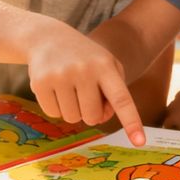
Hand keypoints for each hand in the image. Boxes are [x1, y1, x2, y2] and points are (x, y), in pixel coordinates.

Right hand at [27, 33, 145, 146]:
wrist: (47, 37)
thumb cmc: (85, 57)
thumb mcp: (107, 66)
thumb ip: (114, 94)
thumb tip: (102, 118)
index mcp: (105, 66)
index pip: (121, 99)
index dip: (131, 121)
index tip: (140, 142)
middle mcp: (83, 70)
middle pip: (92, 117)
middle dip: (90, 112)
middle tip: (84, 93)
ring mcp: (60, 76)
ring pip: (72, 118)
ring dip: (72, 109)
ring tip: (69, 87)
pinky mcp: (40, 83)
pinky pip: (53, 113)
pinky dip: (56, 107)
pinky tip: (55, 87)